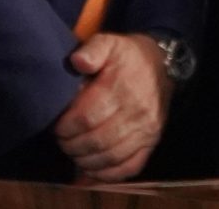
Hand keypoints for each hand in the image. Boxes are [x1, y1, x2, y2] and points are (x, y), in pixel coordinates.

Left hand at [54, 32, 176, 182]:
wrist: (161, 65)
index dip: (66, 127)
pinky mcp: (152, 141)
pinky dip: (108, 174)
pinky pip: (130, 167)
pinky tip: (92, 170)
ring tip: (73, 153)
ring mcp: (147, 129)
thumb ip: (92, 49)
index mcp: (122, 87)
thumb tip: (78, 62)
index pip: (87, 117)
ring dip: (86, 161)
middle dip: (72, 146)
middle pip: (97, 141)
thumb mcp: (109, 43)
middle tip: (62, 142)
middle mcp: (137, 111)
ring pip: (111, 157)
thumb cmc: (127, 57)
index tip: (57, 127)